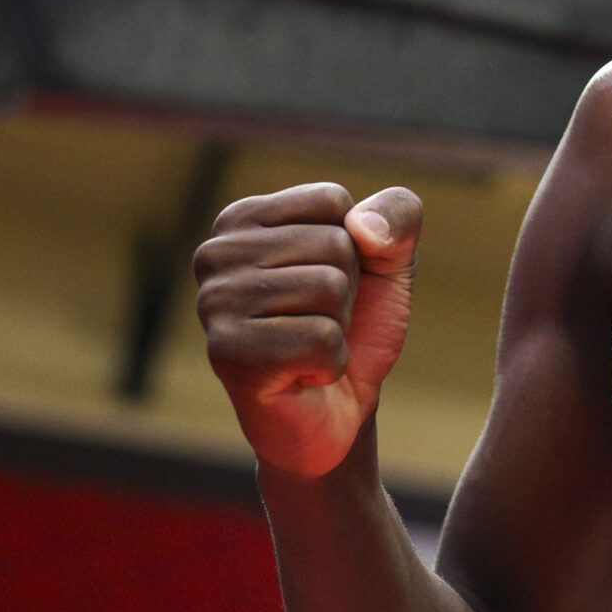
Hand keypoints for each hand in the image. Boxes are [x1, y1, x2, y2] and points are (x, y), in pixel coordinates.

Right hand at [194, 183, 422, 479]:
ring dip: (338, 327)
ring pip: (328, 288)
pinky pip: (321, 339)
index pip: (332, 201)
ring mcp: (214, 303)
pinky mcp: (227, 353)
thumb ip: (397, 214)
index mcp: (243, 219)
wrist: (338, 411)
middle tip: (319, 321)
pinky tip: (302, 375)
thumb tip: (362, 227)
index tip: (329, 280)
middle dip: (348, 291)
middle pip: (334, 244)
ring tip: (308, 345)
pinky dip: (331, 363)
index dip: (356, 247)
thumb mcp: (390, 260)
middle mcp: (215, 254)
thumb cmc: (356, 326)